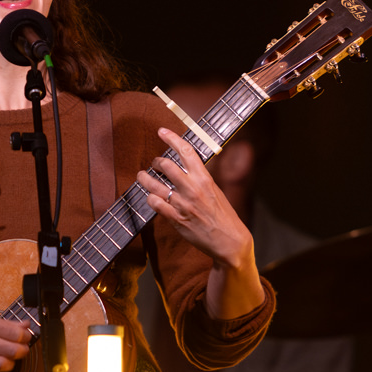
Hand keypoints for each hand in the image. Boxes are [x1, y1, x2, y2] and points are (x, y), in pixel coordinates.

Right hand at [0, 305, 31, 371]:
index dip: (26, 337)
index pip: (15, 332)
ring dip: (9, 365)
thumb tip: (24, 325)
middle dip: (22, 352)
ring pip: (0, 365)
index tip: (26, 338)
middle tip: (21, 351)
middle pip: (11, 350)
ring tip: (8, 361)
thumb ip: (2, 322)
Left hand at [136, 128, 253, 269]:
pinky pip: (155, 204)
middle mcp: (193, 188)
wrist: (229, 240)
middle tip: (154, 163)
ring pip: (154, 184)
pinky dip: (150, 198)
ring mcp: (183, 204)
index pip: (186, 151)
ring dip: (144, 178)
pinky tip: (150, 197)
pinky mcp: (176, 219)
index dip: (172, 138)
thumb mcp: (215, 190)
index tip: (161, 131)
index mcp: (205, 178)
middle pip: (165, 165)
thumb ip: (200, 178)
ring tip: (142, 176)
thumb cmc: (223, 215)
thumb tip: (186, 165)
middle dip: (156, 161)